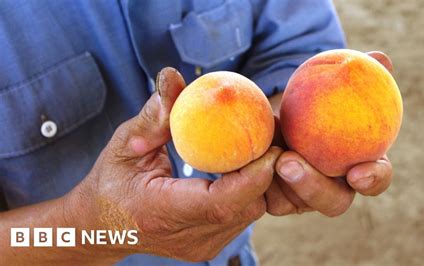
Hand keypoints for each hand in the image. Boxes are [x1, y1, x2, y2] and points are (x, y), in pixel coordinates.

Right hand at [67, 68, 281, 261]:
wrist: (104, 228)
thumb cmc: (111, 182)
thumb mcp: (126, 144)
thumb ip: (153, 115)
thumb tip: (172, 75)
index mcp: (161, 213)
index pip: (219, 202)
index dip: (252, 176)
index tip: (270, 146)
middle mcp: (187, 238)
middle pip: (245, 207)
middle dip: (264, 172)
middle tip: (267, 135)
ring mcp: (200, 246)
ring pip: (249, 213)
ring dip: (258, 181)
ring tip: (256, 146)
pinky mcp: (209, 246)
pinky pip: (241, 216)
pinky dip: (248, 190)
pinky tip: (241, 166)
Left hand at [265, 51, 393, 215]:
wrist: (281, 115)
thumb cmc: (317, 100)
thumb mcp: (331, 84)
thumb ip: (355, 74)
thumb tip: (380, 58)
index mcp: (358, 166)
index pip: (375, 178)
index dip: (374, 179)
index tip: (358, 171)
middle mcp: (332, 188)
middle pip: (333, 202)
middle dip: (314, 187)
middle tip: (289, 162)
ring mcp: (302, 196)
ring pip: (294, 203)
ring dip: (280, 182)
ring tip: (268, 155)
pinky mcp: (274, 197)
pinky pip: (265, 196)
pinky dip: (258, 178)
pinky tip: (249, 157)